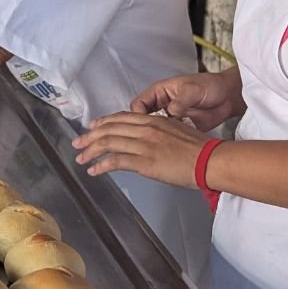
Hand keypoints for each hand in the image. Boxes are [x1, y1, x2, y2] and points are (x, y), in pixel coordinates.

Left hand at [72, 112, 210, 187]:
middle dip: (89, 137)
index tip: (92, 127)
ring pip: (108, 144)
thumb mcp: (177, 129)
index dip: (103, 122)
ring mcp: (143, 145)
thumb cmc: (200, 149)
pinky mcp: (144, 162)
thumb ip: (159, 130)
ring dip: (90, 151)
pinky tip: (94, 170)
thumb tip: (148, 137)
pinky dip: (101, 165)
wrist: (211, 160)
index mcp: (153, 120)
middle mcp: (145, 129)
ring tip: (80, 158)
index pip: (121, 118)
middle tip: (78, 143)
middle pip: (109, 129)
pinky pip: (115, 161)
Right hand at [130, 71, 244, 131]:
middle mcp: (162, 105)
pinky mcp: (181, 128)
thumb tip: (170, 113)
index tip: (145, 124)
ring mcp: (171, 118)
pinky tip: (177, 143)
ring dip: (159, 136)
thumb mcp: (192, 89)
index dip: (138, 114)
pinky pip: (170, 137)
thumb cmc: (211, 86)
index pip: (138, 104)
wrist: (230, 97)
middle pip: (143, 119)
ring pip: (155, 130)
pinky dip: (171, 142)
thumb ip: (180, 101)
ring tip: (166, 141)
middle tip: (153, 136)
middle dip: (146, 128)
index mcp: (159, 92)